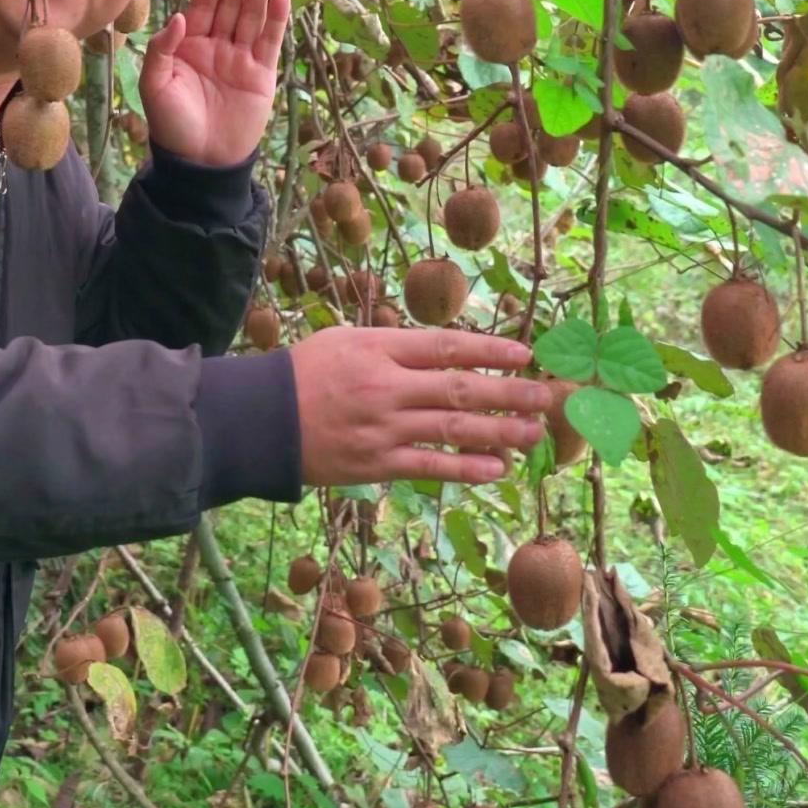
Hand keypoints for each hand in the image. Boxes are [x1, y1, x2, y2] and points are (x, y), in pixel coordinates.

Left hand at [138, 0, 290, 166]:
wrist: (200, 163)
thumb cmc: (171, 125)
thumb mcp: (154, 86)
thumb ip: (162, 50)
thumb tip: (180, 17)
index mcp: (189, 45)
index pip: (203, 4)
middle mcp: (217, 45)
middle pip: (230, 3)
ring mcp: (241, 59)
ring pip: (251, 16)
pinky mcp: (261, 75)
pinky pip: (269, 42)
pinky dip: (275, 19)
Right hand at [288, 327, 549, 486]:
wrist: (259, 420)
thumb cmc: (304, 372)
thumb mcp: (347, 339)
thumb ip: (396, 346)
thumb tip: (450, 352)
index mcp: (379, 349)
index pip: (447, 347)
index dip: (490, 350)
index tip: (526, 354)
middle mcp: (386, 387)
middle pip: (460, 387)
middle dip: (509, 392)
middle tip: (548, 396)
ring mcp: (382, 429)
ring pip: (451, 429)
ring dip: (499, 431)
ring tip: (534, 432)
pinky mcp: (375, 465)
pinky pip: (429, 467)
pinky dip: (465, 468)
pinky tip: (497, 468)